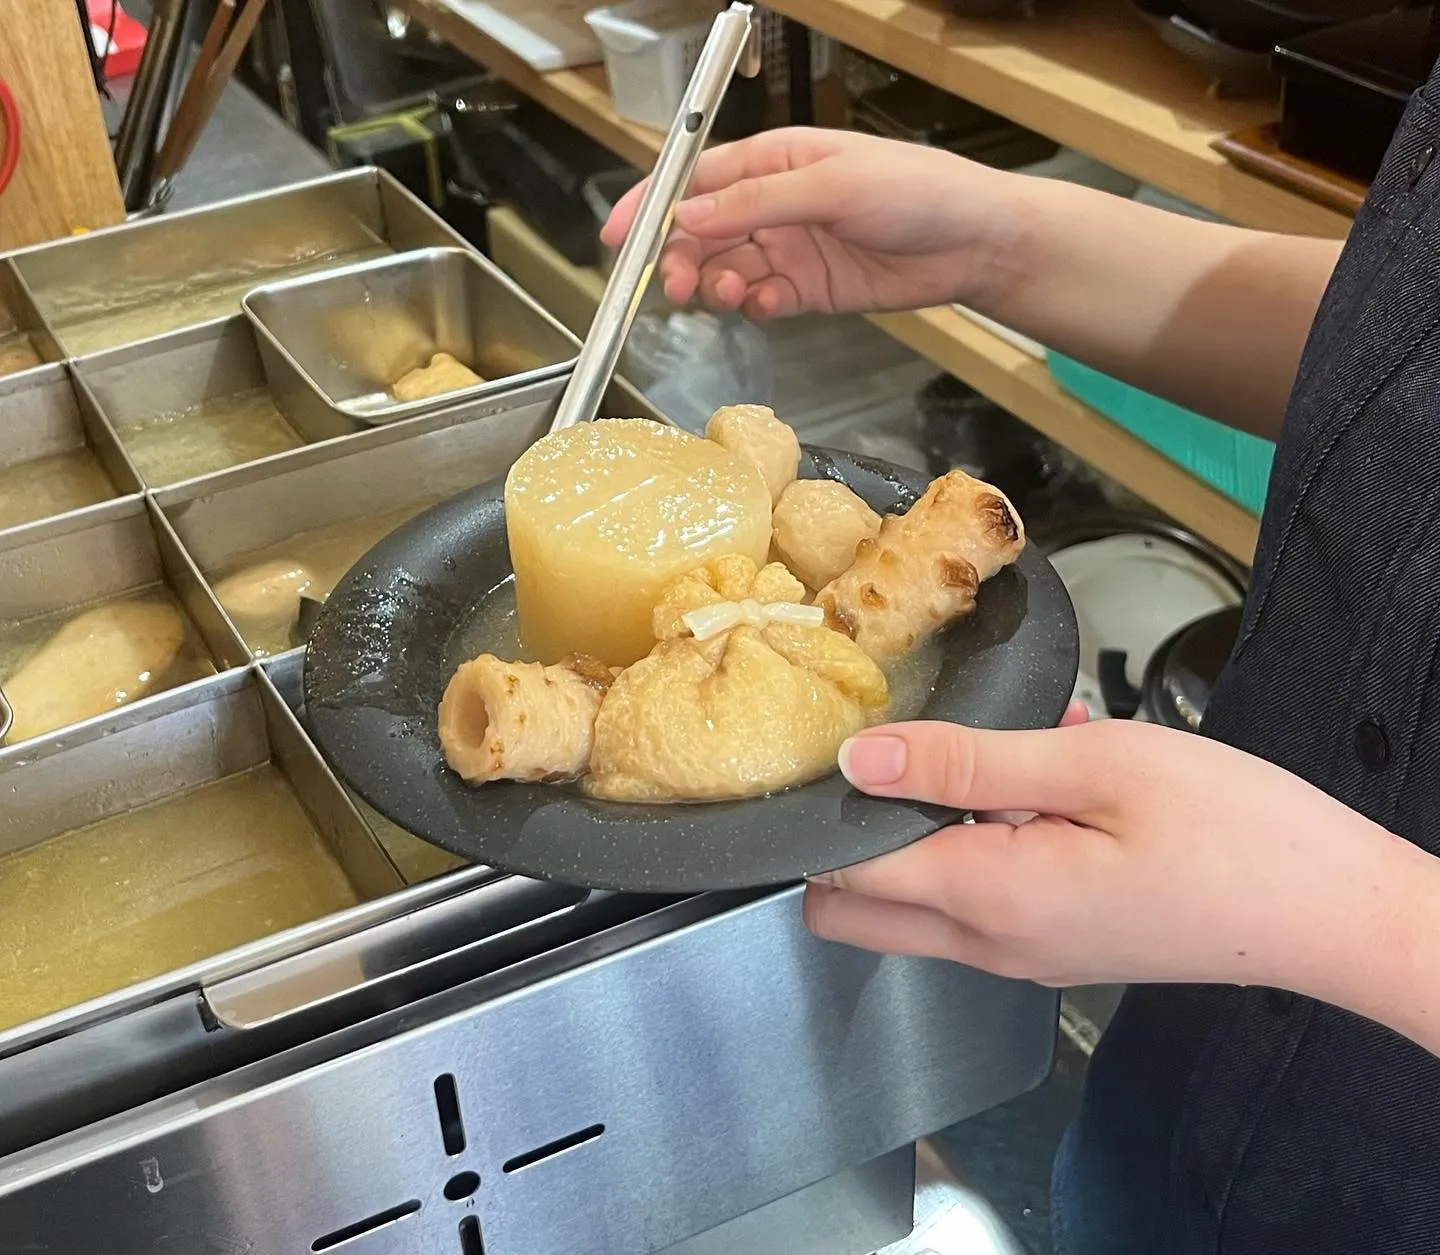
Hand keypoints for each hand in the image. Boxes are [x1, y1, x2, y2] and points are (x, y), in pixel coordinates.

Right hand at [601, 128, 1015, 319]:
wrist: (973, 242)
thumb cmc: (916, 190)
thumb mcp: (832, 185)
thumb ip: (757, 204)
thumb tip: (689, 216)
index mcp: (775, 160)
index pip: (697, 180)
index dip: (653, 205)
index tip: (620, 237)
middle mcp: (775, 204)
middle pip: (703, 231)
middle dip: (679, 258)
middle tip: (673, 286)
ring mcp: (790, 247)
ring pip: (726, 269)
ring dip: (713, 285)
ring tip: (721, 295)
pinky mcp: (808, 288)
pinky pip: (761, 299)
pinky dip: (753, 305)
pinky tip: (765, 305)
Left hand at [803, 715, 1426, 998]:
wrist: (1334, 912)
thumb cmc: (1231, 831)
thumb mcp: (1091, 767)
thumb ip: (964, 765)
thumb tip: (859, 760)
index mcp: (987, 898)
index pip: (841, 876)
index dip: (820, 815)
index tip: (826, 753)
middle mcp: (991, 943)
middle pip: (857, 909)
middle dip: (845, 839)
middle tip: (885, 755)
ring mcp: (1025, 953)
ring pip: (918, 900)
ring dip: (928, 828)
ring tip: (995, 749)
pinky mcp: (1058, 944)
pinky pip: (982, 896)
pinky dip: (983, 842)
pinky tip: (1046, 774)